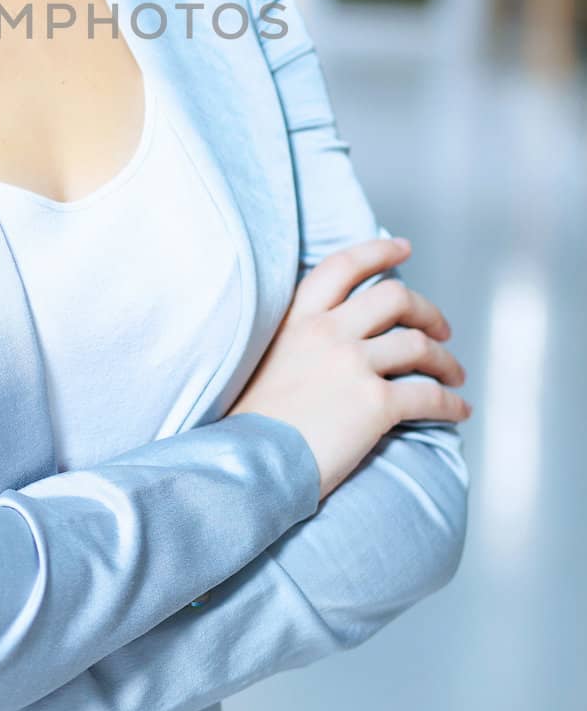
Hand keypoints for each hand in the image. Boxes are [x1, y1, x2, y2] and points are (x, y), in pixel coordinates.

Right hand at [226, 237, 470, 502]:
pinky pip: (429, 395)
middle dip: (427, 310)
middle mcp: (327, 331)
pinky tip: (458, 411)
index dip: (379, 251)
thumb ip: (301, 339)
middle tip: (440, 329)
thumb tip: (340, 339)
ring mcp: (352, 363)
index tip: (403, 248)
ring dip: (446, 360)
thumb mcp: (267, 358)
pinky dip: (451, 403)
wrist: (251, 462)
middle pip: (395, 297)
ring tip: (454, 375)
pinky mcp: (375, 401)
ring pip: (419, 345)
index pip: (343, 266)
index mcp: (298, 318)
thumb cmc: (255, 422)